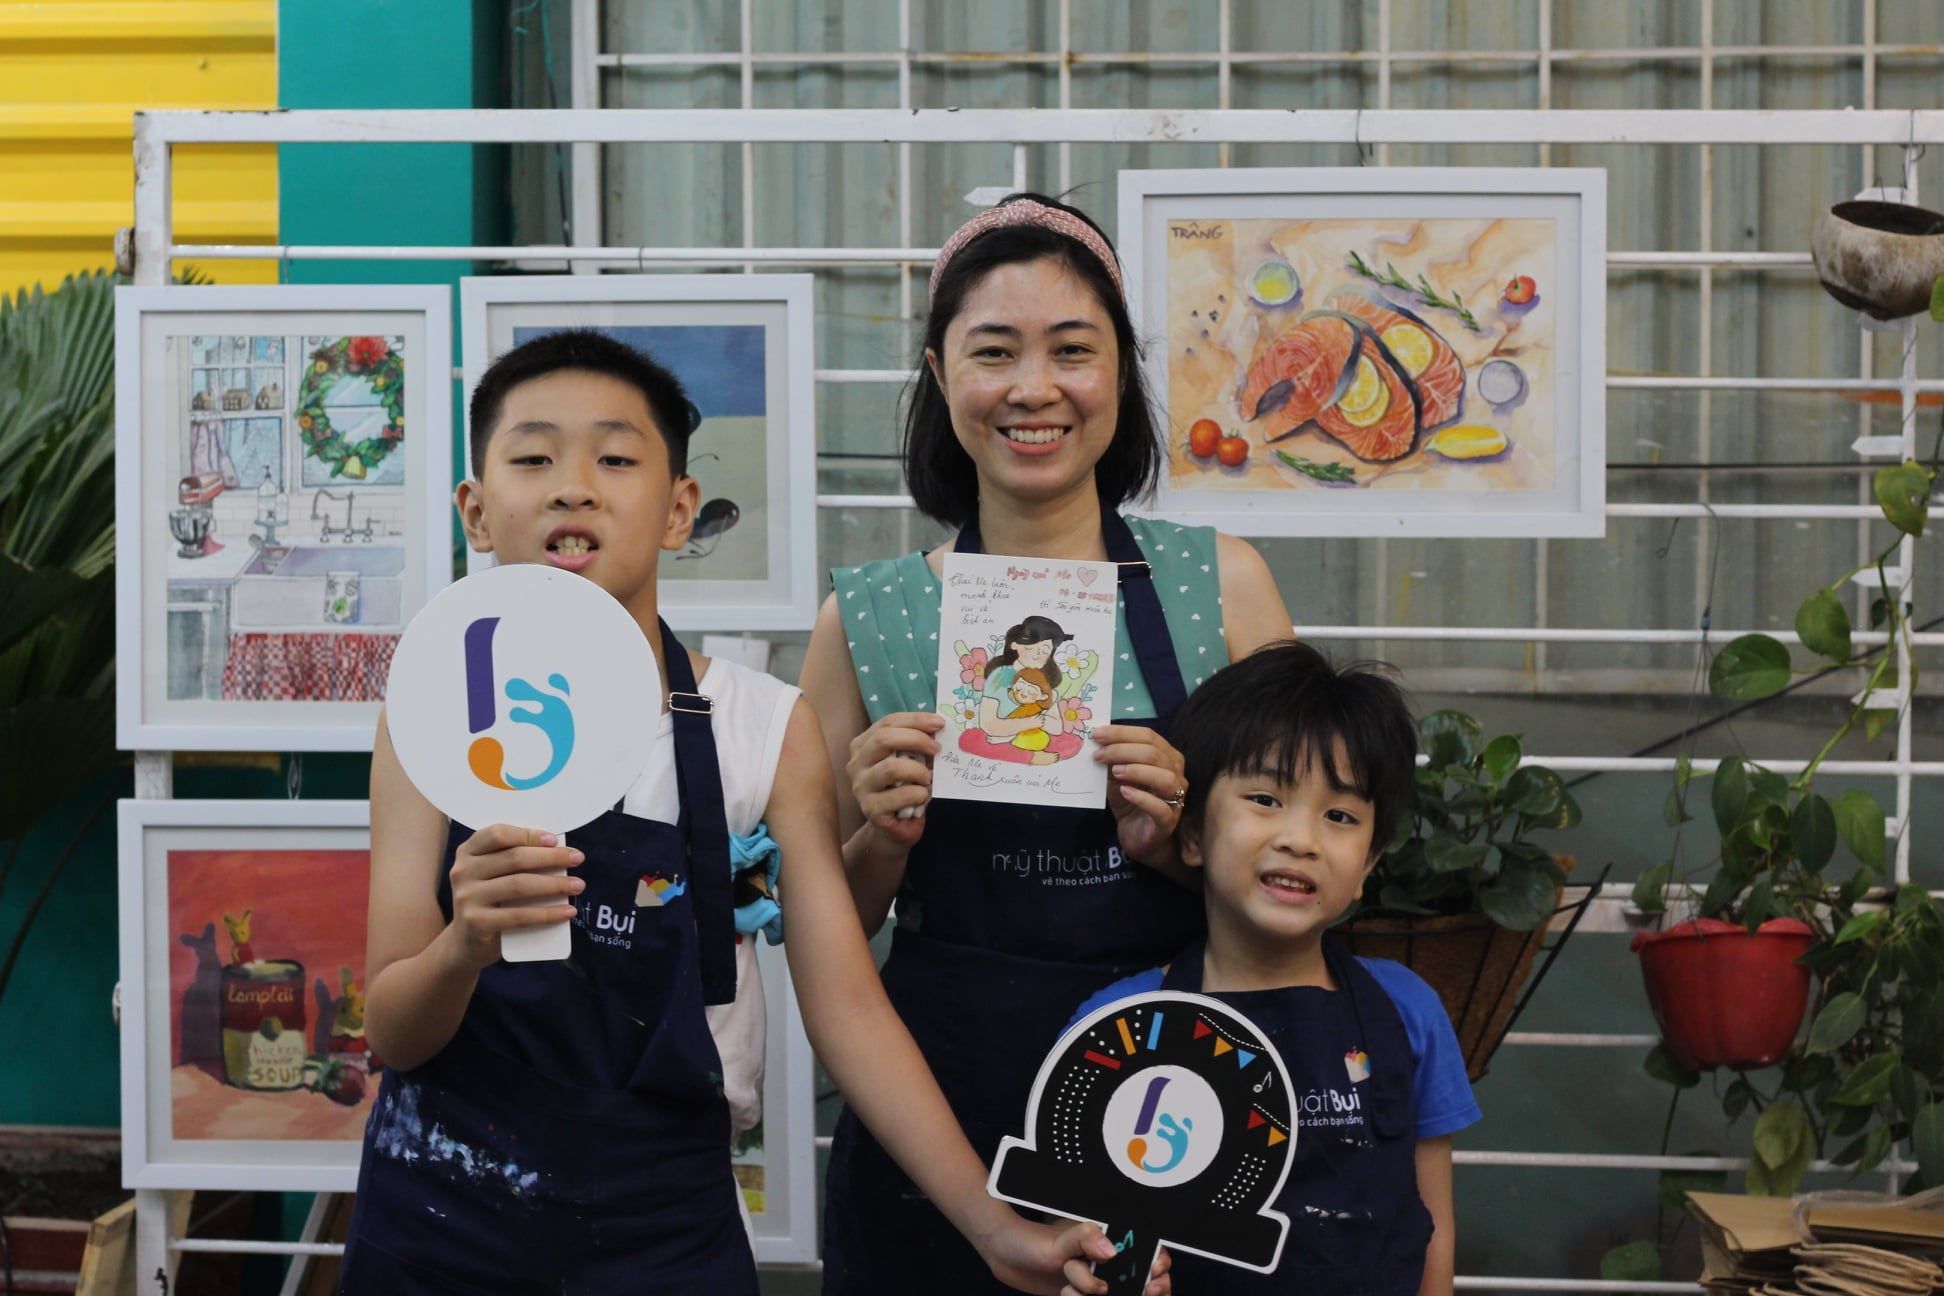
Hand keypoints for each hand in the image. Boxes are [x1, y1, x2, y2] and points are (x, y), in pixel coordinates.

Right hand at [445, 824, 582, 968]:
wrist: (466, 943)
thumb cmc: (490, 901)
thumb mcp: (494, 875)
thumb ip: (513, 860)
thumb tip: (558, 850)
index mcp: (468, 852)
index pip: (499, 834)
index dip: (528, 835)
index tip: (555, 840)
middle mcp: (463, 871)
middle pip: (514, 858)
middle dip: (551, 857)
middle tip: (578, 858)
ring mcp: (467, 897)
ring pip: (519, 885)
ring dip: (554, 884)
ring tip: (578, 885)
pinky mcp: (476, 923)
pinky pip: (519, 916)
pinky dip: (547, 914)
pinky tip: (567, 912)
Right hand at [846, 710, 942, 846]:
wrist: (894, 827)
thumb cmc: (902, 788)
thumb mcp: (907, 760)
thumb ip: (915, 745)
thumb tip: (939, 729)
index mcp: (864, 745)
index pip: (887, 722)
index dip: (915, 720)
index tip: (939, 723)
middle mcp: (857, 763)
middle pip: (883, 739)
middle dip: (916, 739)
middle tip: (937, 749)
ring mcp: (861, 786)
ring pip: (890, 768)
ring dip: (917, 770)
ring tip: (928, 778)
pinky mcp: (870, 809)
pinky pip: (899, 796)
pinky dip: (918, 793)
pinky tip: (922, 796)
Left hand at [974, 1215, 1170, 1295]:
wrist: (1004, 1256)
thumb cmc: (1032, 1239)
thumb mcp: (1059, 1238)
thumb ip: (1086, 1239)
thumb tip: (1110, 1250)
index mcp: (1108, 1238)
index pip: (1146, 1249)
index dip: (1158, 1263)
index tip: (1155, 1274)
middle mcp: (1106, 1259)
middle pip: (1141, 1277)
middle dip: (1143, 1288)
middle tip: (1140, 1292)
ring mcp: (1094, 1278)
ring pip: (1118, 1294)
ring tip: (1070, 1291)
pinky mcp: (1080, 1295)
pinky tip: (1065, 1294)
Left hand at [1092, 724, 1187, 863]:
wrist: (1138, 836)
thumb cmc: (1130, 801)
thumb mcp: (1117, 777)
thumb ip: (1112, 761)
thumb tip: (1097, 743)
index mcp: (1166, 757)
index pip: (1148, 736)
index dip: (1122, 733)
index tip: (1097, 734)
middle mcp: (1176, 774)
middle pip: (1155, 754)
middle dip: (1123, 750)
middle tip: (1099, 755)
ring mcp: (1176, 798)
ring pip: (1164, 778)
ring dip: (1137, 771)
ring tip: (1115, 772)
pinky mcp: (1168, 821)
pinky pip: (1160, 807)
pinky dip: (1142, 797)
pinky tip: (1125, 791)